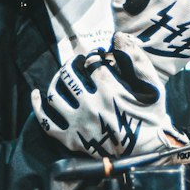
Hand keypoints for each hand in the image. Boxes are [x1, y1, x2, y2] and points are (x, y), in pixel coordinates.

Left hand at [31, 34, 187, 157]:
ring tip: (64, 75)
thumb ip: (137, 59)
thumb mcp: (153, 86)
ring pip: (54, 94)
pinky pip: (46, 122)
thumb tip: (118, 36)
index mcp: (109, 91)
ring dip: (57, 79)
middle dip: (73, 63)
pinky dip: (37, 106)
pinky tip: (36, 94)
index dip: (93, 55)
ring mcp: (78, 124)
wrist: (148, 153)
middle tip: (78, 62)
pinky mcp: (71, 140)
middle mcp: (90, 106)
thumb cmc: (152, 117)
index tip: (97, 56)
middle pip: (68, 74)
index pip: (91, 61)